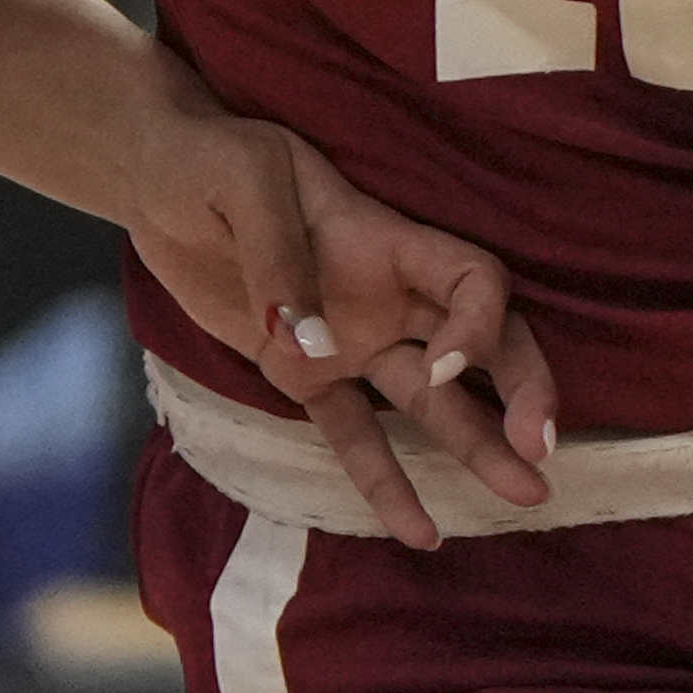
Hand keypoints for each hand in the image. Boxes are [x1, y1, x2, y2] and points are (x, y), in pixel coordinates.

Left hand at [128, 99, 557, 542]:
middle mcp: (386, 295)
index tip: (443, 364)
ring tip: (527, 497)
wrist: (152, 182)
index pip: (471, 280)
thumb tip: (315, 347)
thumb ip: (278, 257)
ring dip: (478, 447)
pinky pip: (355, 435)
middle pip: (482, 342)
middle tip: (540, 447)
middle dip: (521, 390)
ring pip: (433, 400)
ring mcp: (352, 340)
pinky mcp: (304, 377)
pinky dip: (385, 483)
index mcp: (386, 239)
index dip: (477, 325)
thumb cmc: (205, 160)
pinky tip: (421, 533)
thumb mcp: (244, 181)